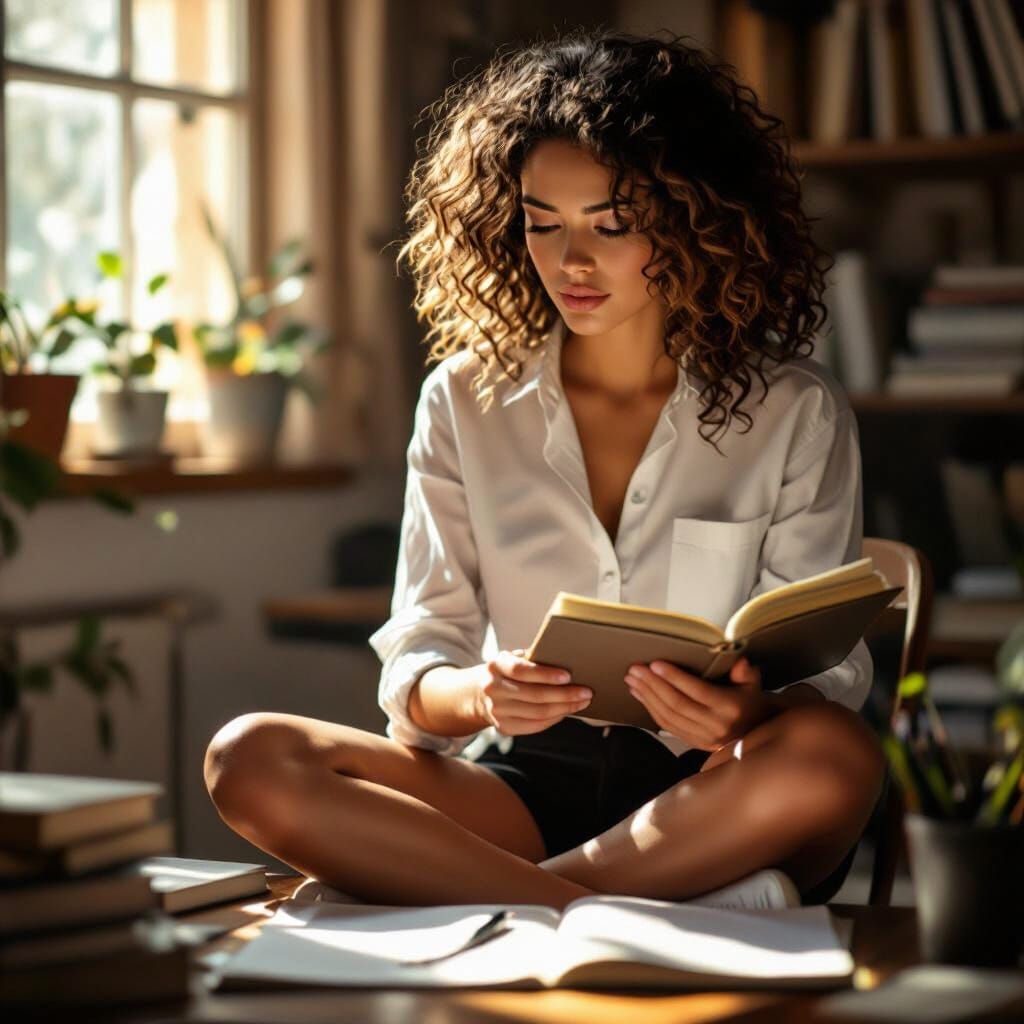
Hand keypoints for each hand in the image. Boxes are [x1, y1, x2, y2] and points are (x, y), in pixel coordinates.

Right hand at [472, 648, 592, 735]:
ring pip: (538, 713)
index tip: (568, 675)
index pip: (522, 671)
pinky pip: (535, 725)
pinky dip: (555, 719)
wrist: (479, 694)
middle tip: (586, 692)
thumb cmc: (506, 672)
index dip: (546, 674)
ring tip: (582, 702)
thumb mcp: (512, 659)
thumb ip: (533, 660)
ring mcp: (497, 711)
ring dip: (565, 708)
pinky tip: (566, 711)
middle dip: (565, 694)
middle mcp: (493, 689)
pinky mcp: (504, 727)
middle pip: (535, 695)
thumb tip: (568, 661)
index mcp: (495, 666)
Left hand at [624, 657, 771, 750]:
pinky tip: (640, 694)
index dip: (674, 677)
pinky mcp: (692, 742)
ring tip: (632, 679)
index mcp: (729, 708)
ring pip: (668, 716)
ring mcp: (702, 737)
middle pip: (676, 704)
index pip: (697, 691)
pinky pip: (666, 725)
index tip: (656, 664)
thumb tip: (738, 660)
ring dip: (647, 696)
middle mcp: (714, 725)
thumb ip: (745, 671)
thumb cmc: (750, 701)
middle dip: (652, 685)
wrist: (754, 732)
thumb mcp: (753, 684)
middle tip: (636, 669)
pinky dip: (650, 708)